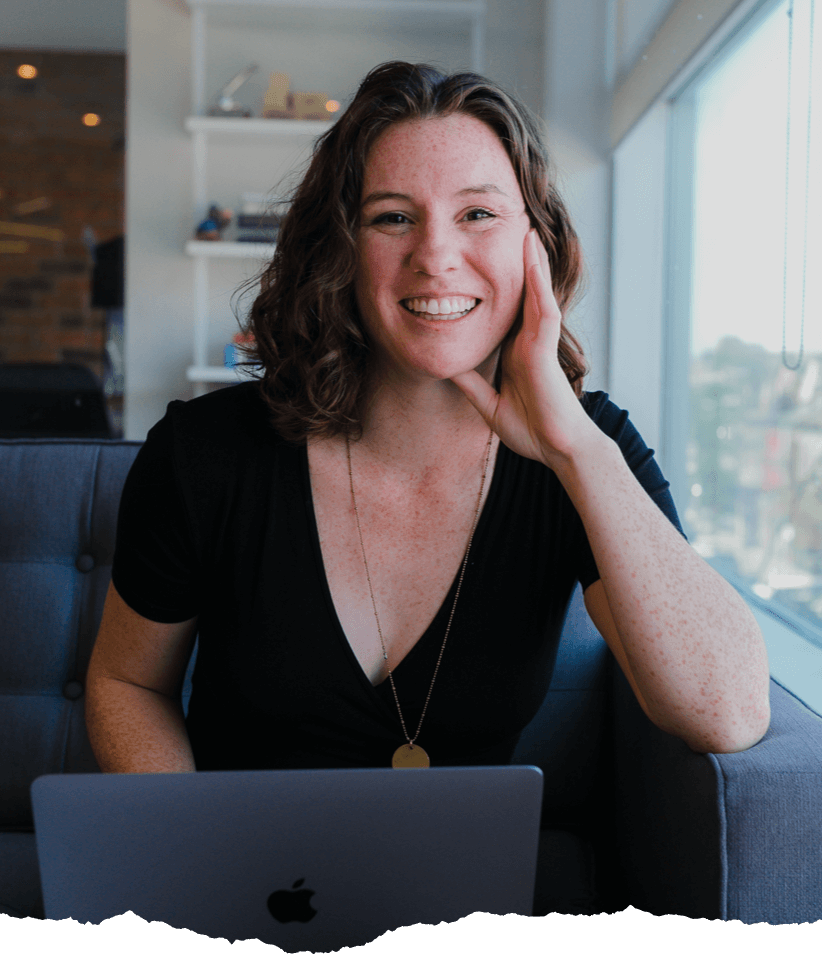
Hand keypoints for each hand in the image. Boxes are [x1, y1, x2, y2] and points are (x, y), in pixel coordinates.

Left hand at [450, 229, 599, 469]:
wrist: (556, 450)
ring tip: (526, 230)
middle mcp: (528, 341)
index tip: (482, 258)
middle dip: (518, 262)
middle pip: (522, 293)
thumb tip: (449, 368)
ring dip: (532, 262)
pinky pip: (544, 312)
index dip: (496, 283)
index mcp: (515, 350)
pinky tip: (534, 262)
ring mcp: (539, 343)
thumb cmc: (531, 430)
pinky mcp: (546, 351)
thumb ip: (471, 385)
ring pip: (536, 294)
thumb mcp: (488, 404)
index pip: (505, 309)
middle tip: (511, 227)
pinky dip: (538, 286)